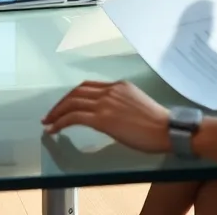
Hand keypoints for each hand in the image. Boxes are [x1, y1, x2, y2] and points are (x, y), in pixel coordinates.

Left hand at [42, 81, 170, 153]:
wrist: (168, 129)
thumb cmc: (158, 123)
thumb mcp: (136, 103)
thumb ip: (120, 102)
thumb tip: (108, 113)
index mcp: (118, 85)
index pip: (87, 86)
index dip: (72, 95)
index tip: (64, 105)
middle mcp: (110, 90)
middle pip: (76, 92)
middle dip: (60, 103)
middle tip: (50, 115)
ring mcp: (106, 103)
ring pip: (72, 103)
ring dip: (56, 113)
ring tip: (48, 123)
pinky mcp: (103, 119)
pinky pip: (75, 117)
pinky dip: (60, 122)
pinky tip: (54, 130)